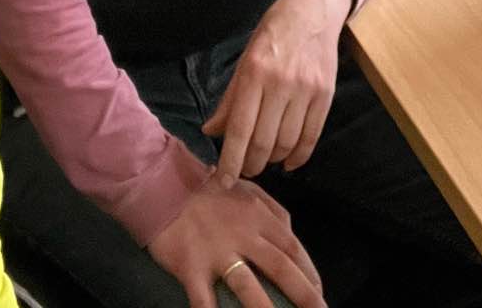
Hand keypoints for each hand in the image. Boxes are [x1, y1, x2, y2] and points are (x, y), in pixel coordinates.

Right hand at [147, 180, 324, 307]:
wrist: (162, 185)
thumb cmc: (206, 190)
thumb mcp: (246, 189)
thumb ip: (272, 210)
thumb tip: (291, 234)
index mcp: (258, 216)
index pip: (292, 248)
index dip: (310, 273)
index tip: (319, 293)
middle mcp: (243, 234)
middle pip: (281, 267)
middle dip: (304, 295)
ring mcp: (216, 252)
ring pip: (248, 287)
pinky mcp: (191, 266)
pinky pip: (204, 299)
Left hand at [203, 0, 351, 181]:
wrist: (313, 10)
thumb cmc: (273, 33)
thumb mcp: (245, 59)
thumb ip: (230, 99)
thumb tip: (211, 132)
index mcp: (255, 73)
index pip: (240, 129)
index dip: (231, 160)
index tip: (223, 181)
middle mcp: (281, 83)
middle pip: (264, 141)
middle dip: (251, 164)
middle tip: (244, 171)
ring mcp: (306, 90)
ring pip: (287, 142)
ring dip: (273, 159)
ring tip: (264, 160)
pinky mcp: (326, 94)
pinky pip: (311, 136)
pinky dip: (299, 156)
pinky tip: (288, 162)